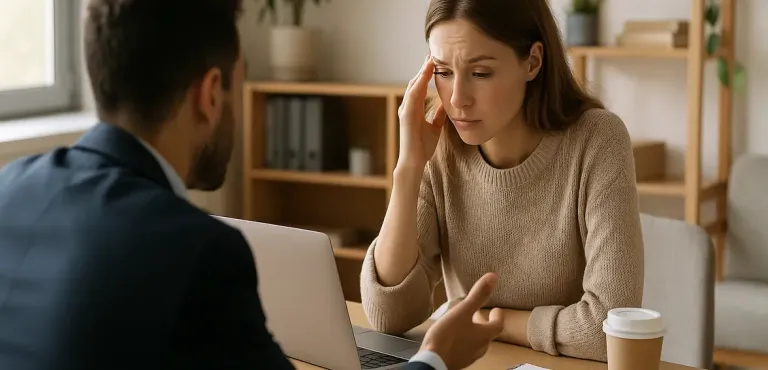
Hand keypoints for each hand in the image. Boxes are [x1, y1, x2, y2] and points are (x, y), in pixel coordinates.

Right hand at [396, 54, 446, 170]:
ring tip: (430, 59)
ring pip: (413, 86)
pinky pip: (413, 95)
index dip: (427, 74)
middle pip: (415, 82)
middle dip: (423, 68)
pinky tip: (425, 74)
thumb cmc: (422, 147)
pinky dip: (419, 83)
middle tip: (432, 53)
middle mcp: (408, 107)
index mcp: (414, 109)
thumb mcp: (435, 127)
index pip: (420, 87)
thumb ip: (438, 115)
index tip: (434, 61)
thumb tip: (445, 104)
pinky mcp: (406, 115)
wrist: (414, 161)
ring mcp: (405, 110)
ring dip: (421, 72)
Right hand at [420, 273, 503, 369]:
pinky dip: (465, 339)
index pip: (498, 325)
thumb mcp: (462, 311)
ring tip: (466, 323)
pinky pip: (466, 348)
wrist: (432, 361)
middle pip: (487, 334)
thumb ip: (478, 296)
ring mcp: (469, 356)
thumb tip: (493, 277)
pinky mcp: (458, 360)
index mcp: (484, 335)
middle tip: (479, 313)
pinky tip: (454, 336)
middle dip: (484, 322)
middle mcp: (480, 347)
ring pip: (477, 342)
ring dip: (474, 331)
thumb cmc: (448, 336)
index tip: (496, 309)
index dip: (498, 316)